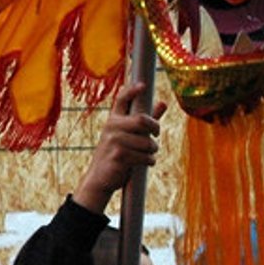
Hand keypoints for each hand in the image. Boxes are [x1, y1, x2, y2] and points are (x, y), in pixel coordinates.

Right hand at [74, 84, 164, 214]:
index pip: (121, 100)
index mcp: (114, 120)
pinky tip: (144, 163)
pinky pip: (145, 156)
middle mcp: (112, 127)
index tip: (143, 85)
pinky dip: (149, 161)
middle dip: (155, 128)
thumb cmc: (117, 154)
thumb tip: (163, 102)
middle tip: (156, 134)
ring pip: (147, 142)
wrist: (100, 178)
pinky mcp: (119, 156)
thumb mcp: (129, 135)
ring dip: (152, 150)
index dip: (132, 91)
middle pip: (143, 120)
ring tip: (146, 154)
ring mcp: (114, 141)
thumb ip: (146, 120)